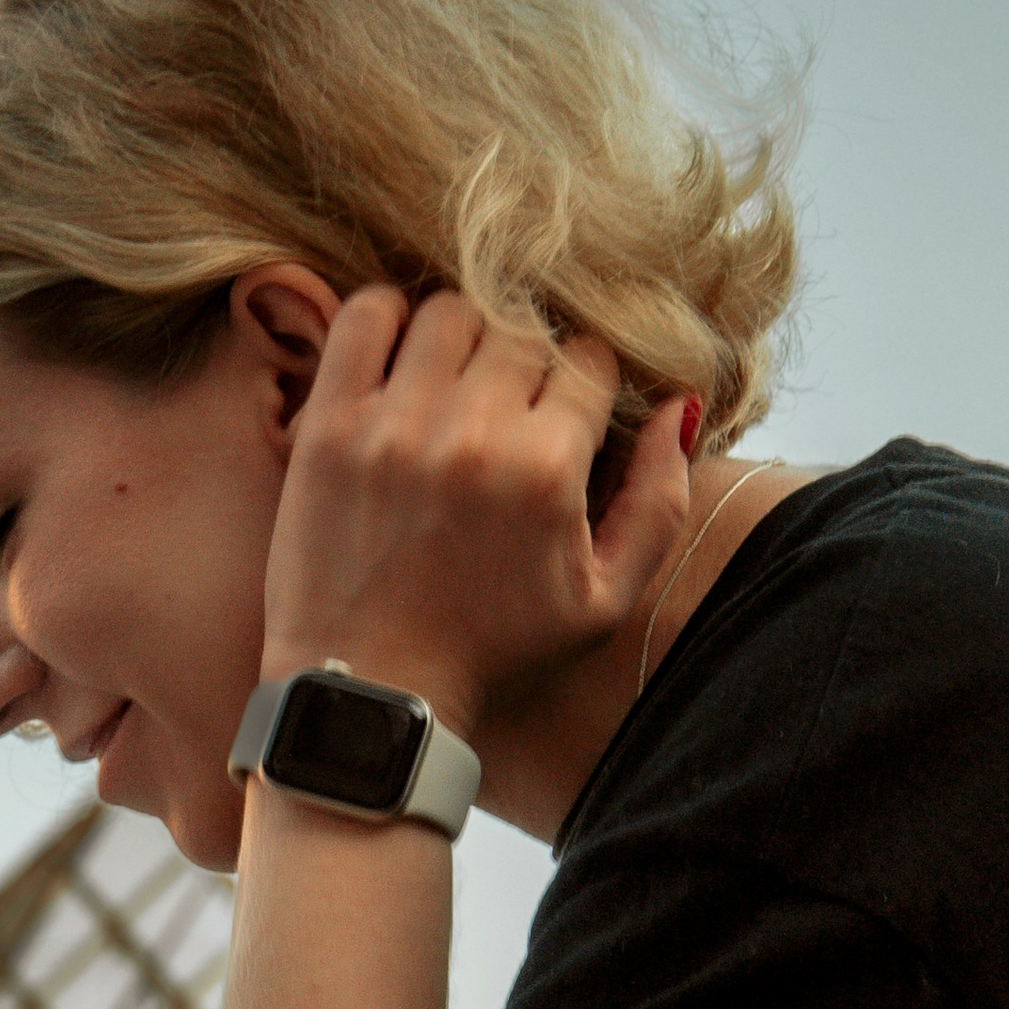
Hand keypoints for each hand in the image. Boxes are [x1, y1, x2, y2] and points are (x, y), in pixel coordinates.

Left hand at [260, 286, 694, 735]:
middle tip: (504, 409)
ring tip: (452, 386)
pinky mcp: (328, 427)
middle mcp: (474, 434)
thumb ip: (659, 500)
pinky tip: (397, 360)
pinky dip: (385, 318)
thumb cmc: (494, 654)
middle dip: (524, 363)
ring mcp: (394, 425)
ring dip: (462, 337)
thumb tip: (679, 404)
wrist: (374, 696)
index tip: (557, 419)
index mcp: (548, 470)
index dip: (580, 386)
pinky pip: (364, 315)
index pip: (587, 361)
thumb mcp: (605, 600)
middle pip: (521, 330)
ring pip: (449, 312)